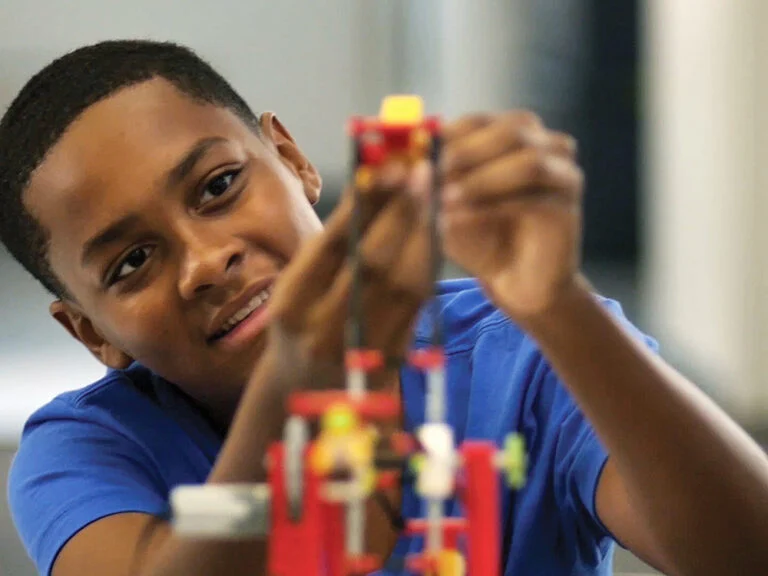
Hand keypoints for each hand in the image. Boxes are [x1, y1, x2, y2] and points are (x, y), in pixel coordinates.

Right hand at [262, 162, 432, 394]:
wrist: (306, 390)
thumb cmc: (302, 322)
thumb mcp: (299, 282)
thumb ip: (332, 241)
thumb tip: (374, 180)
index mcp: (292, 303)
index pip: (331, 243)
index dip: (364, 202)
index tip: (387, 166)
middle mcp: (323, 329)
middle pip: (371, 261)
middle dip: (401, 212)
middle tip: (422, 172)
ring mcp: (361, 348)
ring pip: (404, 282)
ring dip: (424, 233)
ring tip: (435, 196)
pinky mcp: (393, 356)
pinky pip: (419, 302)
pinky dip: (430, 262)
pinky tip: (437, 232)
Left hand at [437, 111, 584, 321]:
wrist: (516, 283)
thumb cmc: (480, 239)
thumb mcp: (448, 207)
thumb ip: (434, 183)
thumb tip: (414, 166)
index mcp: (514, 137)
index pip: (482, 120)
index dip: (450, 132)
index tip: (420, 152)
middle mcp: (547, 147)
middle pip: (514, 130)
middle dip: (469, 150)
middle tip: (435, 171)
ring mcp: (563, 176)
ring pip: (529, 161)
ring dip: (483, 178)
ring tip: (446, 198)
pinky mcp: (567, 209)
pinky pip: (533, 199)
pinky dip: (492, 207)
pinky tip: (460, 219)